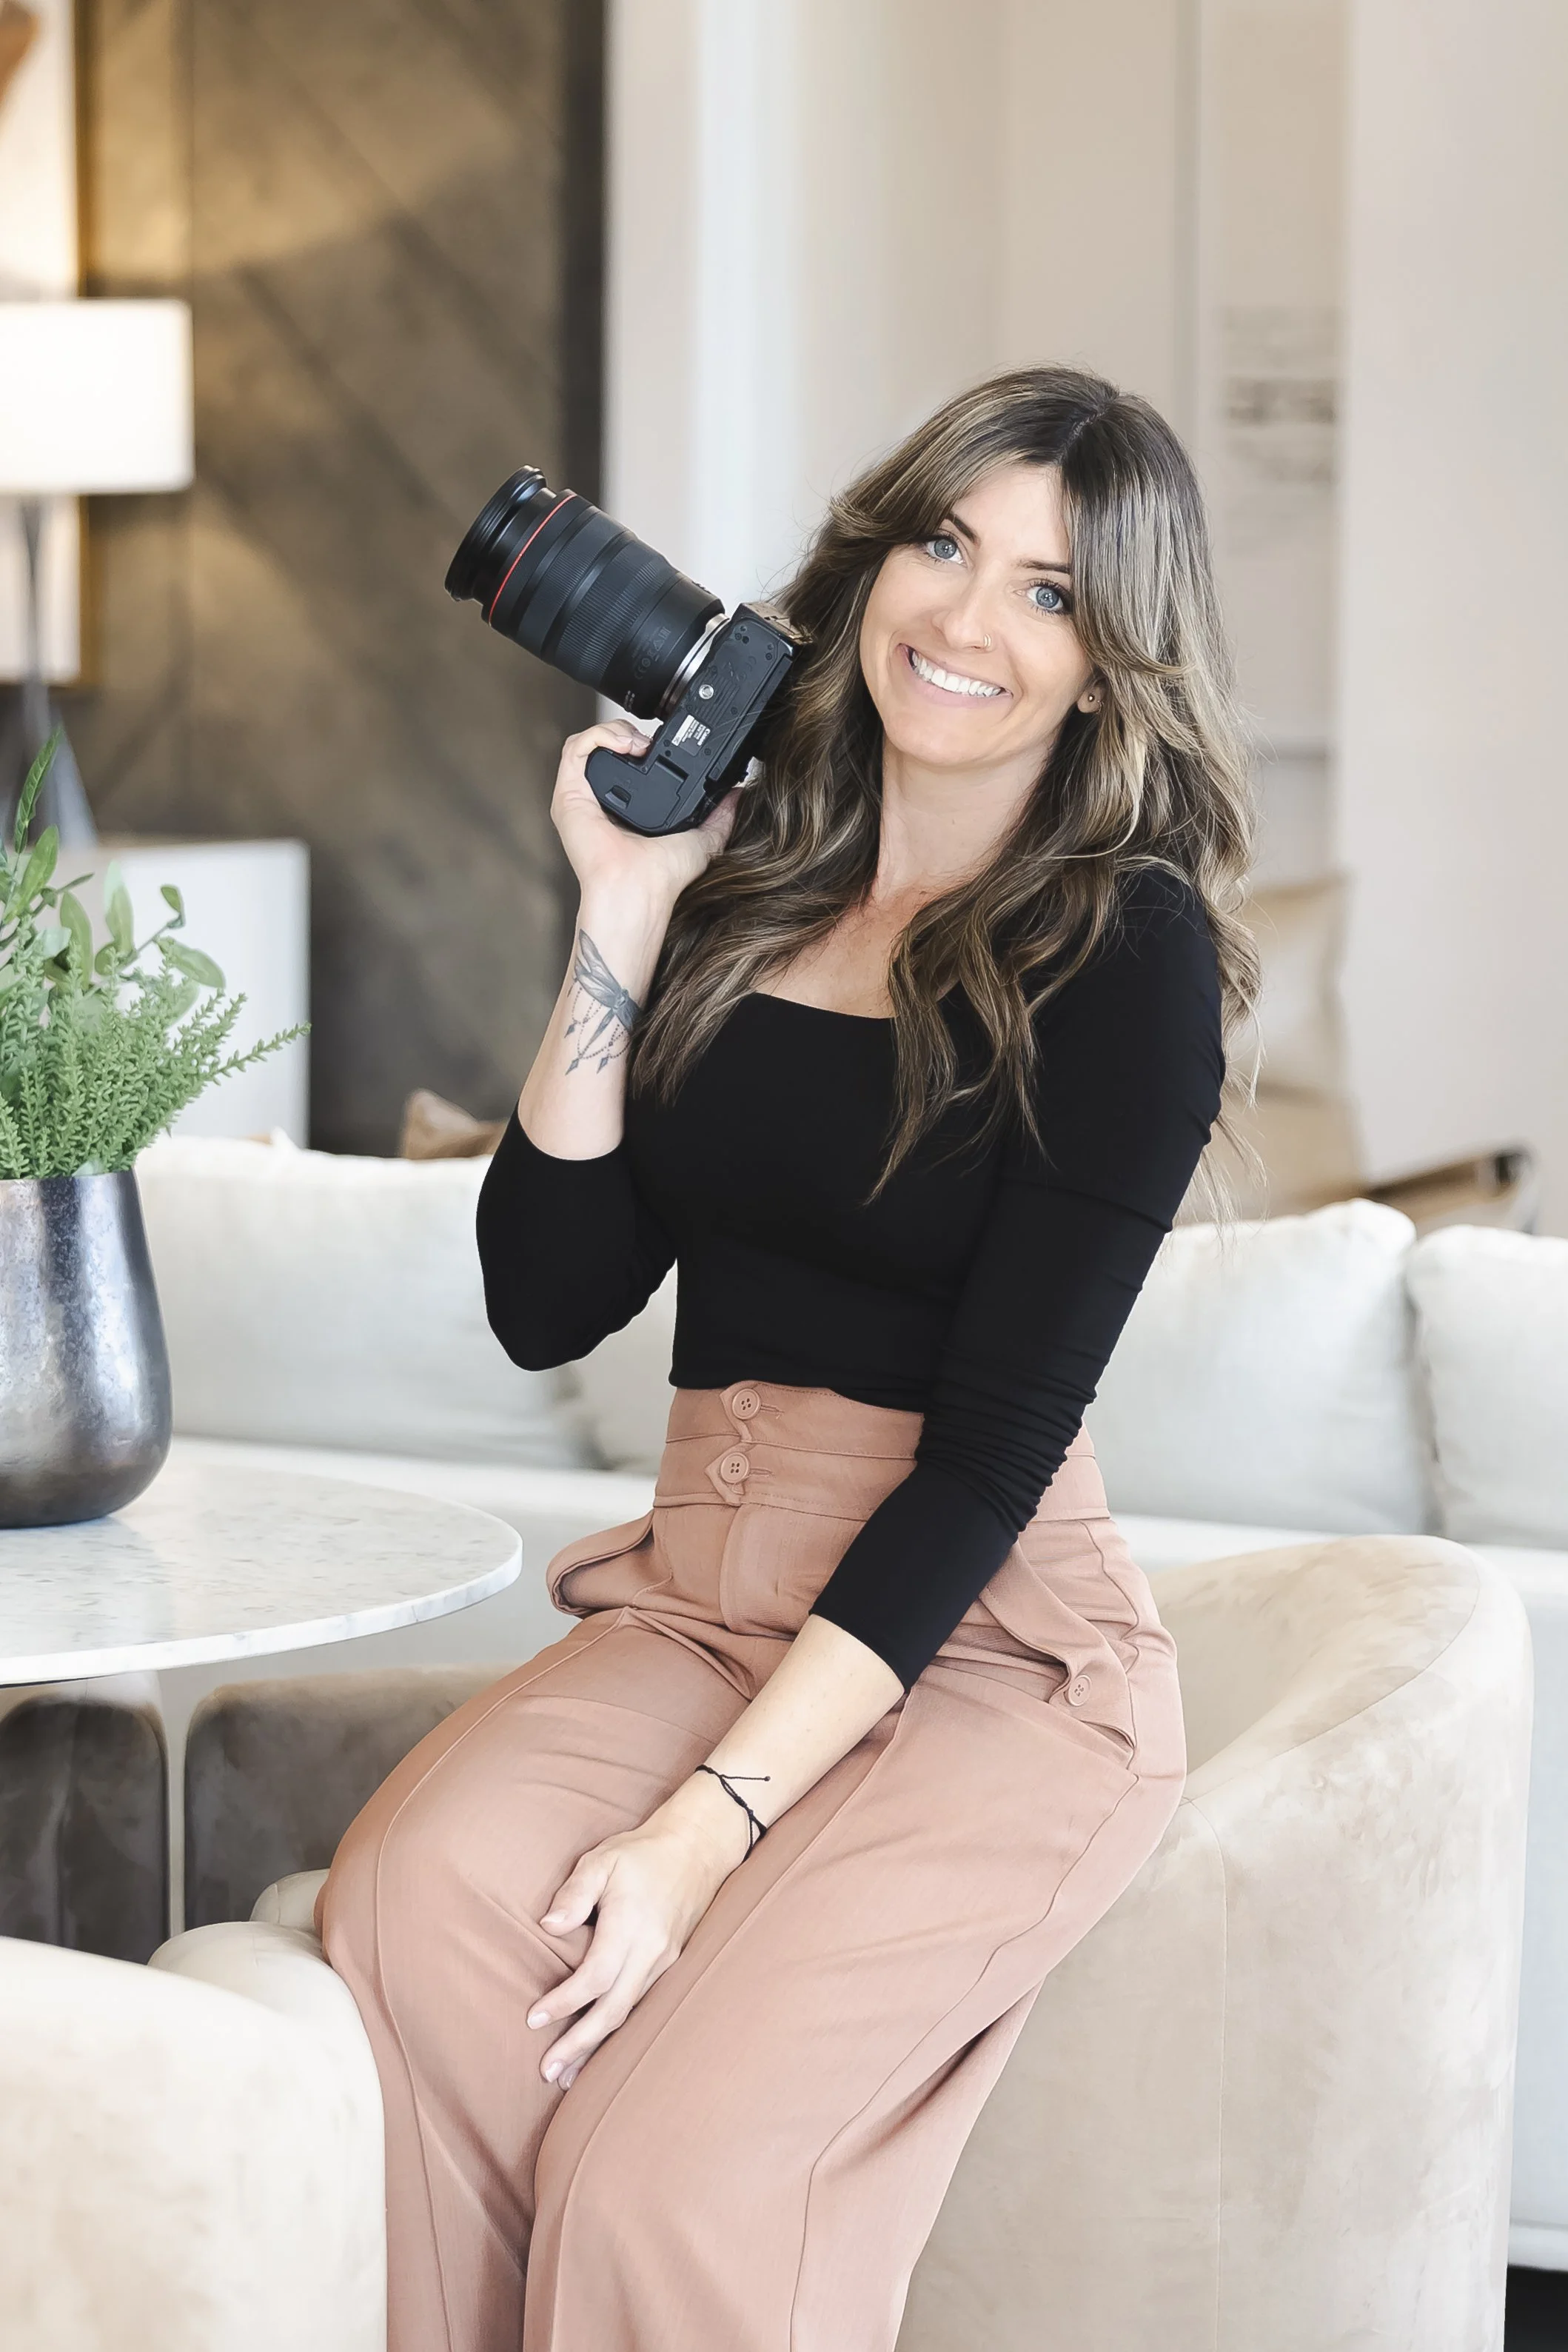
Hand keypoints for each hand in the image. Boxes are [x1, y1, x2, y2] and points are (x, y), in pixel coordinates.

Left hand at [527, 1782, 749, 2088]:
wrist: (698, 1849)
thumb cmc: (642, 1853)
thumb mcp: (602, 1860)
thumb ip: (574, 1893)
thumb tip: (548, 1928)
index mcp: (631, 1925)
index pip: (595, 1977)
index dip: (564, 2002)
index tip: (533, 2019)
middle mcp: (652, 1951)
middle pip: (613, 2009)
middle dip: (579, 2045)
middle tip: (548, 2073)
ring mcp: (665, 1961)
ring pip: (629, 2014)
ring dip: (598, 2046)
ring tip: (568, 2075)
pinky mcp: (671, 1965)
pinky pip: (641, 2004)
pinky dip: (618, 2029)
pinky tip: (600, 2046)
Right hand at [550, 721, 743, 911]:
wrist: (639, 889)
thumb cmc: (660, 878)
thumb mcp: (701, 840)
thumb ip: (719, 816)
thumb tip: (736, 795)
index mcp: (621, 810)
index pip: (623, 764)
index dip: (642, 745)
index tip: (663, 746)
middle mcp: (597, 802)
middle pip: (602, 748)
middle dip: (627, 732)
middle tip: (651, 743)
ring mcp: (580, 797)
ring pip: (586, 743)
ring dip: (613, 730)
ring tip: (638, 742)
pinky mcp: (569, 794)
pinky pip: (574, 749)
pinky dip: (599, 735)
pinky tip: (625, 744)